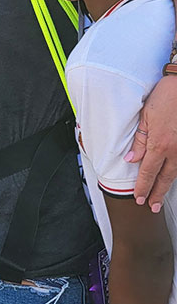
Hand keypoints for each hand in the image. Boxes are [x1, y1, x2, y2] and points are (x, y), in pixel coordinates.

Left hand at [126, 76, 176, 211]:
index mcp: (160, 144)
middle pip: (165, 178)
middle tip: (152, 206)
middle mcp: (175, 150)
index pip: (148, 171)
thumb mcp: (146, 117)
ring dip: (168, 186)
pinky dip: (176, 173)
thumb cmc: (166, 96)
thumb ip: (140, 140)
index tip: (138, 197)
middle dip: (157, 193)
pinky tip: (173, 177)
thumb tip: (131, 159)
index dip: (143, 186)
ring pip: (176, 173)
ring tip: (161, 198)